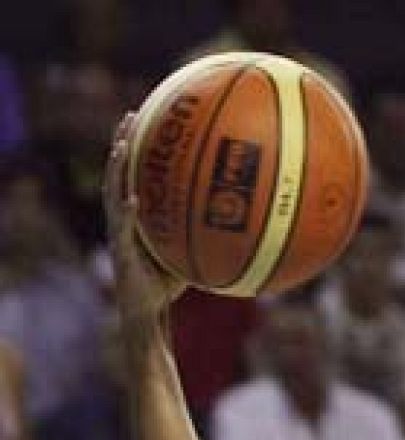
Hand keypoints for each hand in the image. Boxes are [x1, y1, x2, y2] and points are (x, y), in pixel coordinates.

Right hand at [102, 113, 186, 328]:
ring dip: (117, 169)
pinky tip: (135, 200)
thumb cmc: (169, 282)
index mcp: (137, 214)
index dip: (138, 145)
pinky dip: (129, 214)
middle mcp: (123, 218)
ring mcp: (119, 234)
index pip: (134, 172)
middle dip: (123, 142)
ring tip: (124, 146)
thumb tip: (244, 219)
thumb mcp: (191, 250)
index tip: (148, 116)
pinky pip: (125, 229)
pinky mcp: (121, 253)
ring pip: (113, 193)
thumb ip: (206, 232)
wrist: (147, 312)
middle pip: (119, 172)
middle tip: (132, 115)